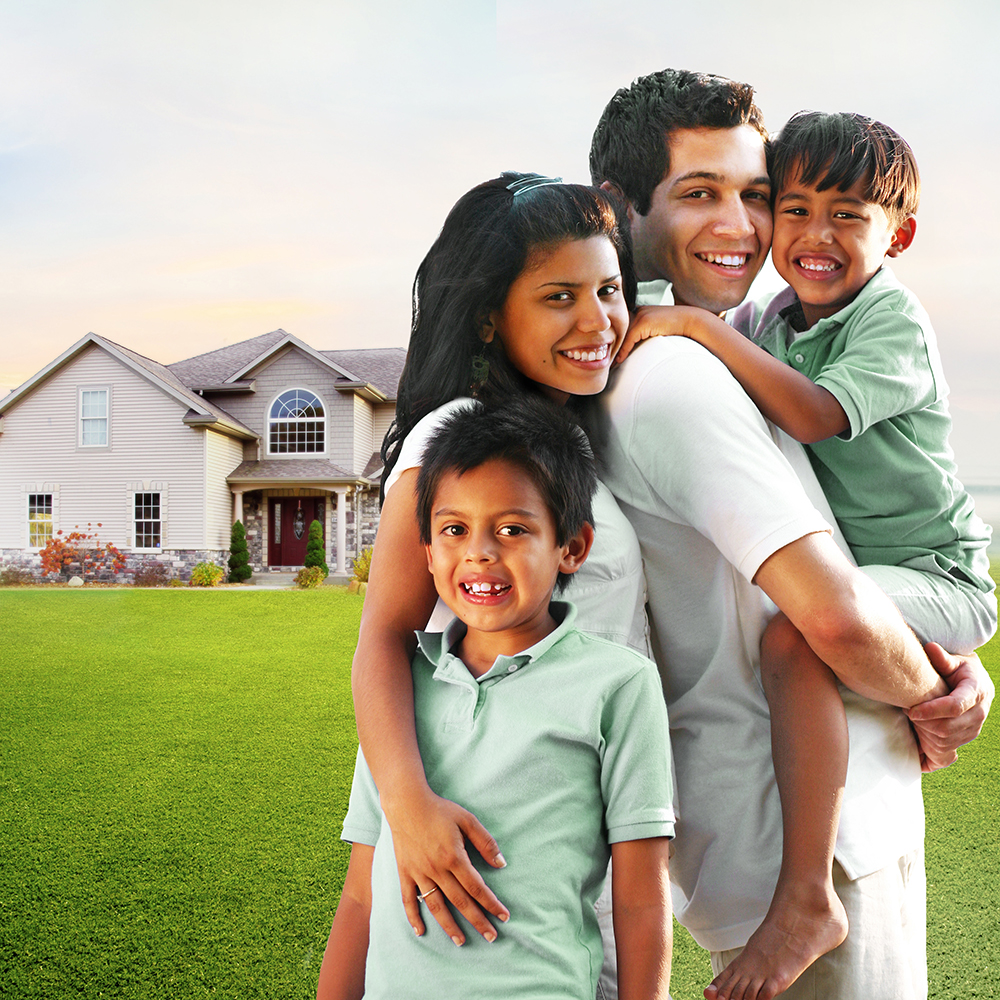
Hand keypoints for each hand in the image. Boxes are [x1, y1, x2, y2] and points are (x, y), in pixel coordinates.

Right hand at [382, 786, 508, 943]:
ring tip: (461, 941)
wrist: (406, 803)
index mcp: (454, 857)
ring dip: (450, 926)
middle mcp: (437, 869)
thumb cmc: (439, 810)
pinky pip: (408, 900)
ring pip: (436, 906)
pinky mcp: (405, 872)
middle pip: (460, 902)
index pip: (477, 887)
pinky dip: (413, 917)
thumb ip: (485, 842)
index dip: (491, 904)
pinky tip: (421, 931)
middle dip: (478, 921)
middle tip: (491, 937)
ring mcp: (419, 873)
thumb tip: (501, 864)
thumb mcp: (467, 819)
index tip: (504, 916)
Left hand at [614, 306, 692, 364]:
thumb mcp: (657, 329)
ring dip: (615, 350)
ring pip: (622, 336)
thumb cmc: (676, 328)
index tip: (609, 353)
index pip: (622, 327)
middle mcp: (638, 311)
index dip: (615, 341)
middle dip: (611, 345)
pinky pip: (629, 339)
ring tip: (609, 363)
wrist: (691, 321)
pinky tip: (619, 361)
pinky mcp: (644, 323)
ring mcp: (640, 315)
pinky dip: (623, 351)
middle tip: (604, 360)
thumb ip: (645, 335)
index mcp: (640, 311)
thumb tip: (636, 349)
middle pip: (619, 331)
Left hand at [905, 643, 994, 771]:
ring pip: (948, 741)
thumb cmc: (960, 668)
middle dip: (924, 723)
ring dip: (925, 734)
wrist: (975, 682)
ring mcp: (975, 728)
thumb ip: (942, 658)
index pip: (955, 706)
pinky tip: (918, 736)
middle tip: (906, 712)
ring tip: (911, 719)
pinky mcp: (967, 736)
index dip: (931, 711)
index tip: (911, 711)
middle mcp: (979, 713)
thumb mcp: (955, 659)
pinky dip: (931, 746)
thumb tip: (930, 647)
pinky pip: (949, 750)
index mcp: (977, 691)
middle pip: (949, 727)